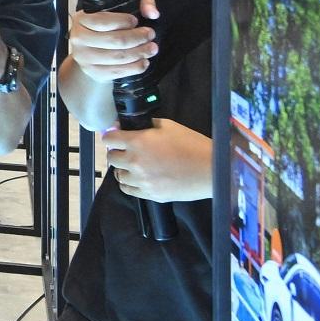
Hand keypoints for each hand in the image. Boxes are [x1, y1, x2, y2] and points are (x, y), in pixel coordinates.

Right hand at [67, 0, 159, 85]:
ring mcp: (85, 57)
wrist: (89, 51)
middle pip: (115, 40)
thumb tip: (152, 12)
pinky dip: (135, 67)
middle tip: (149, 35)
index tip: (136, 21)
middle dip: (138, 38)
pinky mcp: (94, 72)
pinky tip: (143, 61)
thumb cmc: (104, 28)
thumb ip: (140, 3)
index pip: (103, 21)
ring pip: (119, 56)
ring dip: (140, 53)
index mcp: (82, 19)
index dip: (124, 21)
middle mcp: (80, 39)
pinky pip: (118, 71)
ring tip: (151, 48)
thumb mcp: (117, 10)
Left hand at [97, 120, 212, 202]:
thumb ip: (147, 126)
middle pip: (111, 158)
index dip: (111, 135)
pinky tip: (136, 179)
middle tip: (125, 150)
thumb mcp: (169, 126)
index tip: (115, 135)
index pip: (109, 138)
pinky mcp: (149, 194)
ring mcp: (141, 181)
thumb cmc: (192, 145)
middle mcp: (135, 162)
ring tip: (133, 166)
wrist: (210, 170)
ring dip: (123, 169)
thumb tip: (132, 126)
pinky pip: (128, 190)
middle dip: (117, 152)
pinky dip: (129, 184)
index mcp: (137, 142)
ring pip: (118, 175)